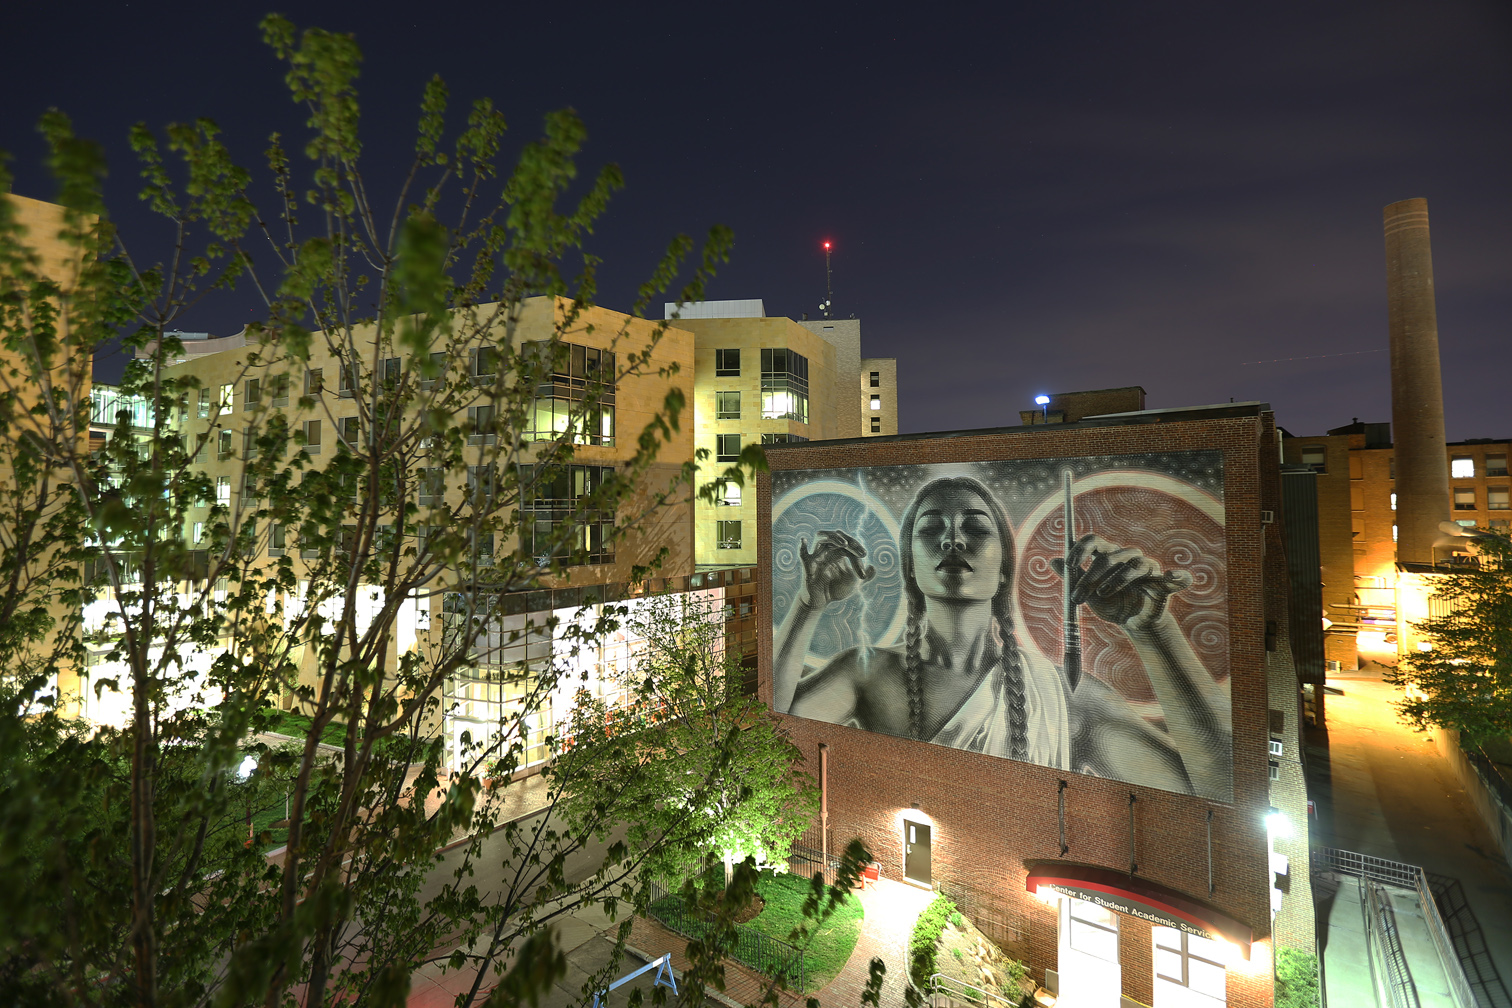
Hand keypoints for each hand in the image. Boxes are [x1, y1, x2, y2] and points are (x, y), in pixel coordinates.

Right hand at [798, 530, 876, 608]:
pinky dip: (802, 547)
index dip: (856, 547)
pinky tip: (804, 539)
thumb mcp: (854, 584)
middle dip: (850, 541)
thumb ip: (865, 576)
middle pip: (836, 537)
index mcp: (837, 553)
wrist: (821, 603)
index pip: (847, 544)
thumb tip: (873, 567)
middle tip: (860, 551)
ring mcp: (816, 557)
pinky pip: (803, 555)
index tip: (864, 554)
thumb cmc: (835, 591)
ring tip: (845, 544)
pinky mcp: (808, 566)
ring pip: (821, 538)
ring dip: (833, 538)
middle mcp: (826, 552)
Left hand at [1051, 534, 1190, 630]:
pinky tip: (1172, 576)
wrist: (1131, 623)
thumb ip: (1071, 577)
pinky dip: (1177, 576)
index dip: (1080, 549)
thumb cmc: (1109, 604)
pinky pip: (1175, 578)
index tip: (1068, 565)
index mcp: (1108, 555)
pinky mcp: (1163, 583)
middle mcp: (1127, 557)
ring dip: (1114, 581)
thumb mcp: (1086, 593)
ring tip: (1102, 595)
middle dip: (1089, 577)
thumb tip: (1051, 560)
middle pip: (1108, 556)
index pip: (1093, 541)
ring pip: (1131, 565)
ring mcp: (1147, 568)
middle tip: (1077, 597)